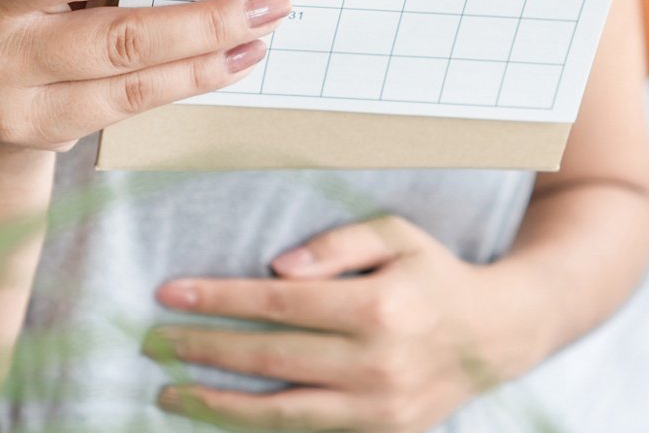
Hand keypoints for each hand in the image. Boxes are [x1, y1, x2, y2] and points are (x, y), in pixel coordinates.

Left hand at [144, 215, 543, 432]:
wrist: (495, 334)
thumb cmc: (434, 274)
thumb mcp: (396, 236)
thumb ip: (337, 245)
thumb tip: (276, 268)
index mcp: (378, 306)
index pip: (278, 302)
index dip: (219, 298)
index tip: (170, 293)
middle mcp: (376, 363)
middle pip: (269, 358)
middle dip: (203, 348)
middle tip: (153, 340)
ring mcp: (378, 407)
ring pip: (279, 410)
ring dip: (216, 401)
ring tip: (170, 389)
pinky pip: (305, 432)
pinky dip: (256, 425)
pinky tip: (220, 411)